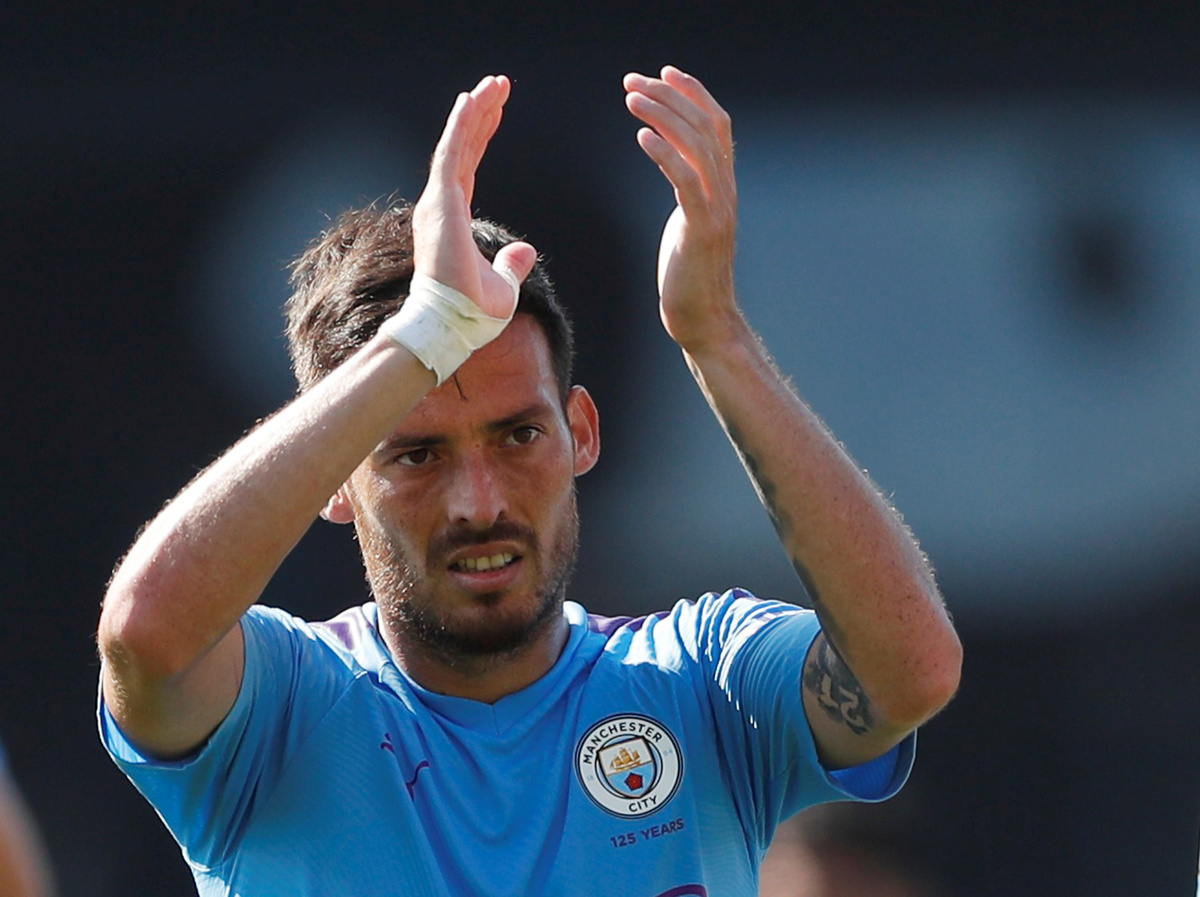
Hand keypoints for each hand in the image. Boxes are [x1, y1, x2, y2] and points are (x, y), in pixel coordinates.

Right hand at [412, 75, 536, 317]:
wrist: (453, 324)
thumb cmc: (472, 313)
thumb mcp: (504, 286)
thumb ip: (512, 264)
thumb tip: (526, 250)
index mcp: (454, 218)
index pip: (468, 165)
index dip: (482, 134)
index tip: (496, 110)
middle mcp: (442, 204)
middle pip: (464, 147)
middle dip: (481, 113)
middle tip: (498, 84)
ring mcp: (438, 202)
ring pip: (458, 144)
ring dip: (475, 111)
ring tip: (493, 84)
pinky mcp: (440, 203)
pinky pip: (451, 155)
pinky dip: (460, 127)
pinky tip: (471, 101)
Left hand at [624, 66, 738, 354]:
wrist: (704, 321)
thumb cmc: (689, 277)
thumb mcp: (690, 222)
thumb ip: (689, 191)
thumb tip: (677, 169)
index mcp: (724, 187)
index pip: (717, 124)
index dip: (693, 93)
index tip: (664, 72)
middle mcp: (726, 191)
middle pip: (705, 125)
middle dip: (669, 96)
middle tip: (633, 82)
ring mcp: (717, 209)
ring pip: (696, 145)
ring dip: (662, 115)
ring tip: (631, 98)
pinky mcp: (702, 229)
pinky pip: (686, 180)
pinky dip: (665, 153)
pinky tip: (641, 137)